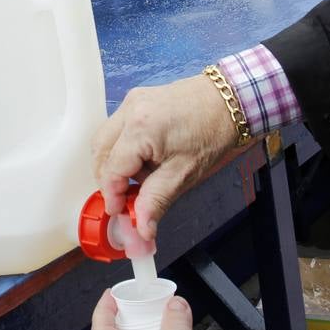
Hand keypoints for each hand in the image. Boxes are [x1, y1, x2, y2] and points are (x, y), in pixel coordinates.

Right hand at [92, 74, 236, 240]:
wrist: (230, 101)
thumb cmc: (212, 132)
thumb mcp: (183, 174)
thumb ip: (156, 202)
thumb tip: (141, 230)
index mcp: (140, 128)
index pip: (111, 169)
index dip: (112, 195)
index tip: (120, 212)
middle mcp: (130, 110)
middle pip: (99, 152)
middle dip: (108, 179)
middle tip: (125, 199)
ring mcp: (132, 102)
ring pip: (104, 138)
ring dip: (113, 163)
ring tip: (138, 178)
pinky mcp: (137, 100)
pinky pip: (117, 128)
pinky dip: (122, 148)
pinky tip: (142, 160)